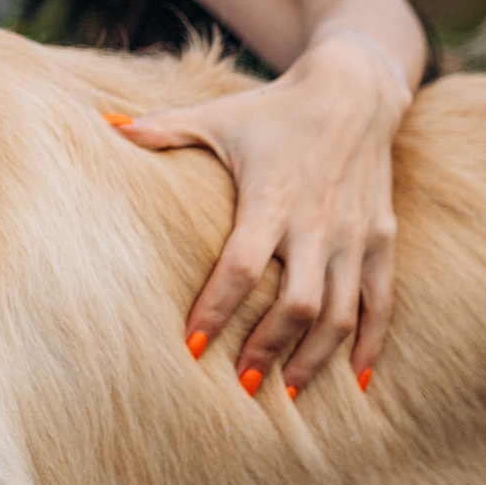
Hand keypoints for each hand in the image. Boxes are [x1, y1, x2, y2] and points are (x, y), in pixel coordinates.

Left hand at [112, 31, 408, 396]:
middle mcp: (317, 223)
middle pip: (298, 304)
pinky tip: (357, 378)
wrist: (353, 91)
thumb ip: (162, 128)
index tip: (191, 346)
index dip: (217, 308)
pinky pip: (381, 302)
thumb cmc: (272, 111)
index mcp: (270, 197)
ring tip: (288, 393)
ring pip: (341, 313)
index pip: (242, 266)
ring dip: (315, 358)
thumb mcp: (217, 116)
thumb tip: (104, 124)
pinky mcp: (381, 240)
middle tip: (241, 383)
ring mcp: (354, 235)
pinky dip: (372, 343)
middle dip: (269, 348)